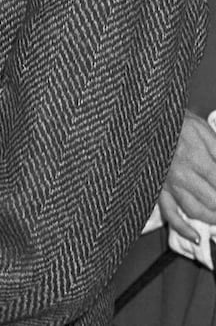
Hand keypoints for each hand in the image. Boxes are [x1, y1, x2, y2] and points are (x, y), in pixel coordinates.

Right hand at [159, 111, 215, 241]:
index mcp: (196, 159)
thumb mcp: (206, 132)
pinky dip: (183, 229)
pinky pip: (169, 214)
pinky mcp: (158, 189)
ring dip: (212, 217)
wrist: (147, 120)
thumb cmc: (176, 123)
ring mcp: (168, 184)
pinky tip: (196, 237)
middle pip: (212, 202)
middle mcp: (181, 175)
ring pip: (195, 211)